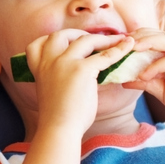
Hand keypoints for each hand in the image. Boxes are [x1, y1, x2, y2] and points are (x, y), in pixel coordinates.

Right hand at [24, 28, 138, 138]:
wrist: (59, 130)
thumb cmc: (59, 117)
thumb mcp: (51, 90)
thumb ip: (58, 75)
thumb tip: (82, 69)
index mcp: (38, 68)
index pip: (36, 44)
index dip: (50, 41)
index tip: (65, 44)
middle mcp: (48, 61)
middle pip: (61, 35)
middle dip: (78, 34)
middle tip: (93, 39)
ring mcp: (64, 63)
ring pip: (85, 40)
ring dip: (103, 39)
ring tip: (118, 40)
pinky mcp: (81, 70)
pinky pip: (104, 55)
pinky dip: (118, 50)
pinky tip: (128, 47)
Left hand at [123, 27, 164, 132]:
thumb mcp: (161, 90)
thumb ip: (145, 81)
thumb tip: (123, 79)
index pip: (154, 38)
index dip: (136, 40)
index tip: (117, 47)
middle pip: (159, 35)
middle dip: (138, 39)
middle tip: (119, 44)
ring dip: (146, 46)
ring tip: (128, 52)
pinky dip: (157, 66)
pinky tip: (144, 75)